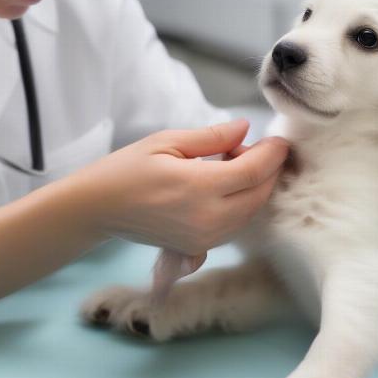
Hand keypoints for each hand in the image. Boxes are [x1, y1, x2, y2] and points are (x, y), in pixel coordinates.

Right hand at [73, 119, 289, 254]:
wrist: (99, 208)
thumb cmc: (127, 169)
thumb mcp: (167, 141)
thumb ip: (211, 137)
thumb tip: (244, 128)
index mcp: (199, 187)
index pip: (254, 171)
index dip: (273, 154)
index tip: (279, 139)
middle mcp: (207, 218)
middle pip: (259, 195)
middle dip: (267, 170)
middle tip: (246, 148)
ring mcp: (204, 239)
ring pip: (251, 213)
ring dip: (255, 188)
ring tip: (231, 165)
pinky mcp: (197, 249)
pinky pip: (234, 227)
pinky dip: (241, 205)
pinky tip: (225, 188)